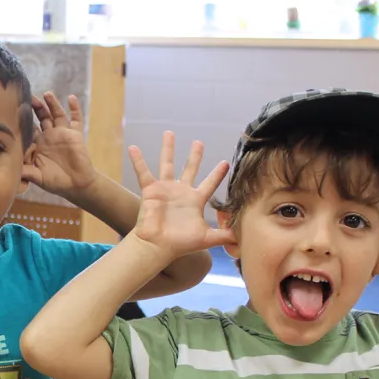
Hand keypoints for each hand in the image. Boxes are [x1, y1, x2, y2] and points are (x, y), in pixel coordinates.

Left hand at [23, 92, 98, 199]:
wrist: (77, 185)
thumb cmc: (56, 182)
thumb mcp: (37, 177)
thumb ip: (25, 171)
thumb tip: (9, 169)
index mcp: (38, 144)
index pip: (29, 128)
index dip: (23, 120)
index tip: (15, 109)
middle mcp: (49, 136)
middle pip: (41, 117)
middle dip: (36, 107)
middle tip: (29, 97)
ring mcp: (62, 134)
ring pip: (57, 114)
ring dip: (52, 104)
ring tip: (47, 94)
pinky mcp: (75, 134)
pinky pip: (76, 119)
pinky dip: (75, 108)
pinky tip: (72, 98)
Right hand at [127, 132, 234, 257]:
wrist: (158, 246)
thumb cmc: (181, 243)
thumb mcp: (207, 238)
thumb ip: (224, 235)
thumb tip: (244, 238)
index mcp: (195, 200)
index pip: (210, 183)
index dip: (217, 174)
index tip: (225, 163)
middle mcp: (181, 192)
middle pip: (190, 168)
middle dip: (195, 155)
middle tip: (199, 142)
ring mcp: (165, 189)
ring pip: (167, 164)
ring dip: (168, 149)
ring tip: (169, 133)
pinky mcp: (151, 190)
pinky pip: (143, 173)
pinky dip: (138, 161)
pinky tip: (133, 148)